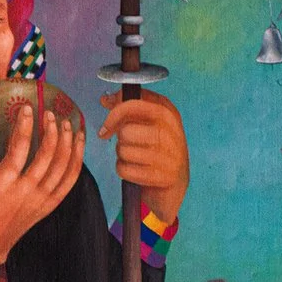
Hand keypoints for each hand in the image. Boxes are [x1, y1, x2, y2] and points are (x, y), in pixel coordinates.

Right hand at [0, 102, 84, 281]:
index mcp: (4, 181)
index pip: (20, 147)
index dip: (25, 125)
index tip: (28, 108)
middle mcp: (26, 190)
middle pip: (47, 154)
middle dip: (52, 131)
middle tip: (51, 115)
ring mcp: (40, 199)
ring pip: (63, 167)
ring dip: (69, 144)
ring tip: (70, 126)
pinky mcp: (47, 207)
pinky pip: (68, 183)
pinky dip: (76, 164)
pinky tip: (77, 149)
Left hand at [96, 89, 189, 227]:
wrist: (175, 183)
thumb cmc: (156, 149)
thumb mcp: (148, 123)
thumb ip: (129, 108)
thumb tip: (106, 98)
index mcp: (168, 113)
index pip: (134, 104)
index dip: (115, 113)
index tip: (107, 125)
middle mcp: (171, 131)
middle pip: (126, 130)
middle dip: (121, 140)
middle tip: (131, 146)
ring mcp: (169, 154)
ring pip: (123, 150)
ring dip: (122, 156)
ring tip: (136, 158)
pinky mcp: (162, 176)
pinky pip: (125, 170)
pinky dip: (124, 171)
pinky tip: (136, 171)